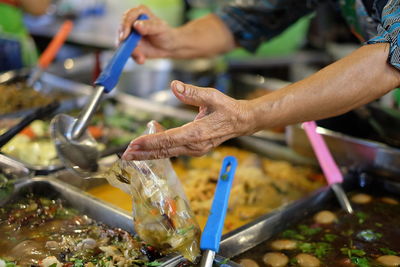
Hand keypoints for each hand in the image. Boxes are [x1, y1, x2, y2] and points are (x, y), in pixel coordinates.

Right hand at [119, 5, 176, 63]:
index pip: (127, 17)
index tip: (124, 37)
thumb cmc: (166, 34)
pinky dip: (134, 57)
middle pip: (121, 31)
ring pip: (123, 43)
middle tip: (135, 51)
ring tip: (141, 58)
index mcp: (138, 12)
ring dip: (131, 52)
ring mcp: (129, 34)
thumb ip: (149, 26)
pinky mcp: (130, 45)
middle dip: (126, 43)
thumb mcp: (160, 29)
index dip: (124, 26)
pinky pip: (127, 52)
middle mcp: (131, 22)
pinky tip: (141, 60)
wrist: (169, 47)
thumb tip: (137, 25)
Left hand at [122, 81, 255, 159]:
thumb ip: (192, 92)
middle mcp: (194, 145)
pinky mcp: (195, 150)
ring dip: (149, 154)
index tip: (134, 143)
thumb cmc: (227, 108)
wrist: (242, 122)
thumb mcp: (212, 96)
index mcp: (197, 133)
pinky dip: (159, 150)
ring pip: (168, 153)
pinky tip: (149, 147)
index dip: (149, 142)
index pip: (168, 139)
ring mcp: (195, 150)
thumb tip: (174, 85)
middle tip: (125, 154)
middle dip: (144, 153)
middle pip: (164, 151)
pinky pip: (173, 151)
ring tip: (132, 154)